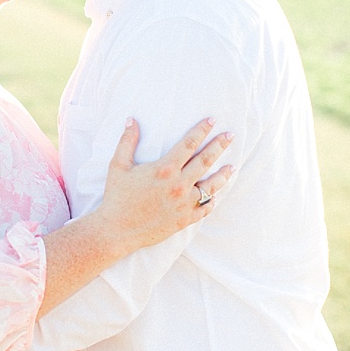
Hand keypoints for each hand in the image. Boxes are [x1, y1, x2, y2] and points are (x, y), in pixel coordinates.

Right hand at [96, 116, 233, 251]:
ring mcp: (184, 203)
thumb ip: (127, 142)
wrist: (117, 230)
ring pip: (211, 186)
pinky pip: (204, 208)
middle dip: (219, 146)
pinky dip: (211, 201)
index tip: (213, 120)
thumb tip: (131, 120)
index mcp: (165, 169)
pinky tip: (216, 195)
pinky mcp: (185, 219)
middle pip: (206, 160)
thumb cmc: (116, 197)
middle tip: (230, 136)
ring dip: (224, 174)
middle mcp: (179, 184)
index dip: (202, 130)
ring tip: (232, 166)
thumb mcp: (118, 166)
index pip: (189, 144)